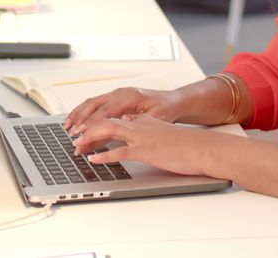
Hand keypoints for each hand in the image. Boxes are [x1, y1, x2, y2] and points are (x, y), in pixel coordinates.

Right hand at [64, 87, 179, 134]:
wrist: (172, 100)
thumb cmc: (165, 109)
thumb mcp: (156, 118)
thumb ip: (138, 122)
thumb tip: (122, 126)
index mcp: (129, 97)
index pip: (105, 111)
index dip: (92, 122)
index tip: (82, 133)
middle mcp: (120, 93)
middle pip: (94, 105)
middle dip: (81, 120)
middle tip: (72, 134)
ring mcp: (116, 94)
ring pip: (91, 102)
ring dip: (78, 115)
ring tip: (67, 127)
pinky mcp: (114, 98)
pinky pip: (94, 103)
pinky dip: (83, 112)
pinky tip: (76, 120)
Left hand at [71, 114, 227, 176]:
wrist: (203, 148)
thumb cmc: (185, 144)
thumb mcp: (160, 131)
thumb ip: (143, 127)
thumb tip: (127, 124)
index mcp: (142, 120)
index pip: (112, 118)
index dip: (94, 124)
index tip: (82, 132)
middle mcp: (139, 125)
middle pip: (105, 121)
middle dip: (86, 130)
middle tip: (74, 139)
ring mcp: (141, 137)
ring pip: (108, 131)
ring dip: (89, 139)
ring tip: (77, 148)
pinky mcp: (146, 150)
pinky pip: (120, 152)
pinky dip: (104, 155)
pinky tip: (94, 159)